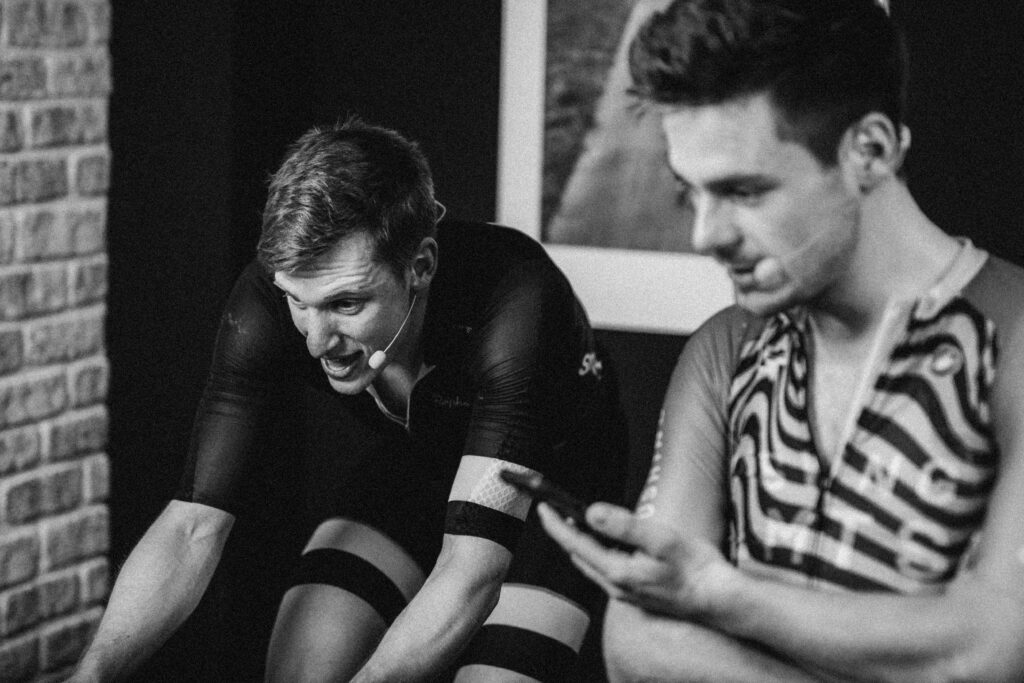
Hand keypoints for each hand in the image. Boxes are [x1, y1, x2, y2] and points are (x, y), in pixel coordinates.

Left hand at [538, 501, 733, 618]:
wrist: (717, 599)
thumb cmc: (695, 569)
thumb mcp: (660, 538)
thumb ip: (624, 525)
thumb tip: (591, 512)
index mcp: (618, 572)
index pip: (575, 545)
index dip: (555, 525)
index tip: (543, 508)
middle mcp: (616, 587)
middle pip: (578, 556)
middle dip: (563, 533)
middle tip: (555, 510)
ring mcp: (625, 593)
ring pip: (591, 565)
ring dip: (579, 543)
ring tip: (574, 521)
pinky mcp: (635, 594)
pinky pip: (605, 571)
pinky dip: (596, 553)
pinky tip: (605, 542)